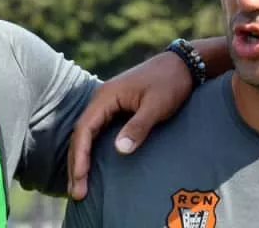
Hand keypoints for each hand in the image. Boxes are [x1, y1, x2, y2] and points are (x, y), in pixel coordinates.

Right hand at [67, 52, 192, 199]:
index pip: (84, 130)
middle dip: (76, 164)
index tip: (80, 179)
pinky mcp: (117, 108)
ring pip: (88, 134)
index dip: (80, 156)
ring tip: (81, 186)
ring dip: (82, 159)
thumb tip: (119, 150)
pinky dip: (92, 150)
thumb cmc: (170, 83)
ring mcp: (108, 103)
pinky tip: (93, 166)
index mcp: (106, 96)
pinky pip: (98, 131)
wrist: (182, 65)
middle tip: (77, 193)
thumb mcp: (157, 105)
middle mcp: (102, 99)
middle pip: (81, 134)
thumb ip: (139, 126)